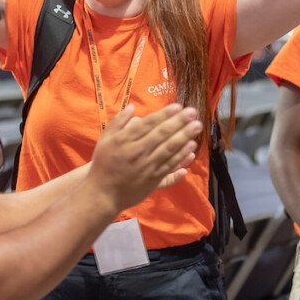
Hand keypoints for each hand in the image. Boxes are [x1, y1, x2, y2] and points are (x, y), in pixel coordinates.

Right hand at [87, 104, 201, 213]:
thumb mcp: (105, 140)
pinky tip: (191, 150)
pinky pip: (170, 167)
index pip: (149, 124)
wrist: (102, 193)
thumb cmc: (104, 163)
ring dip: (184, 138)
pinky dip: (181, 159)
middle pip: (162, 135)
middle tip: (193, 112)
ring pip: (169, 150)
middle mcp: (138, 152)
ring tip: (196, 127)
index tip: (178, 106)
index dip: (165, 114)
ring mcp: (147, 167)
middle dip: (179, 122)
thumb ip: (118, 122)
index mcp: (126, 140)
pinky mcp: (153, 180)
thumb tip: (132, 107)